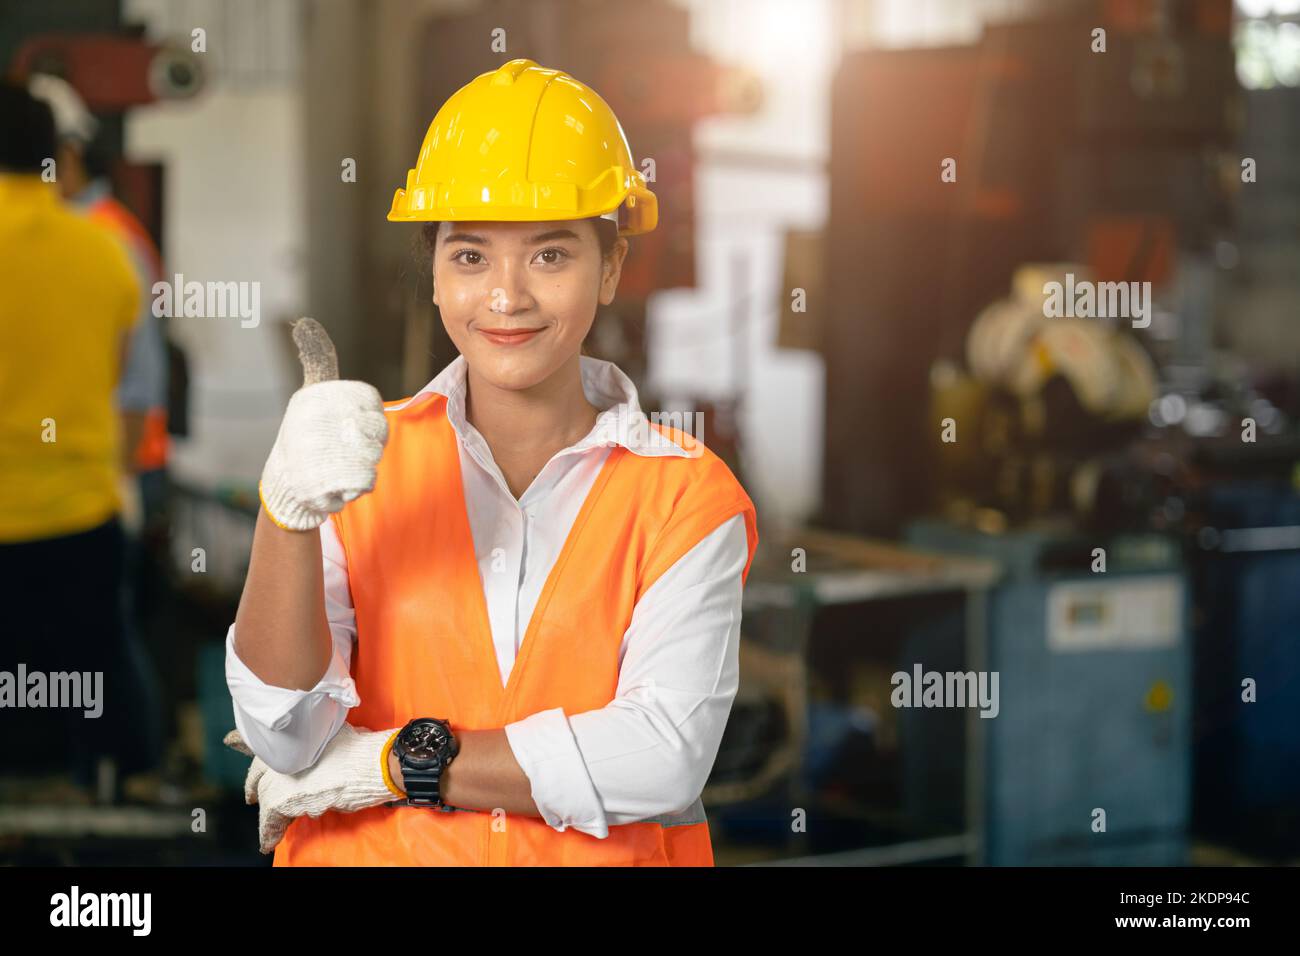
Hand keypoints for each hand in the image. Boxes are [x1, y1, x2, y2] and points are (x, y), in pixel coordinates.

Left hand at [223, 724, 401, 854]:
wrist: (368, 765)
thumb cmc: (359, 747)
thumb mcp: (336, 729)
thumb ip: (320, 733)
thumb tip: (322, 732)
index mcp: (292, 734)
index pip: (260, 736)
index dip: (242, 740)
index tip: (230, 741)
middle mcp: (281, 753)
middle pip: (258, 771)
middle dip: (254, 783)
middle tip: (250, 795)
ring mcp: (280, 775)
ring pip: (265, 795)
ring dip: (266, 809)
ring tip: (266, 823)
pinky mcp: (283, 799)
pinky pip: (270, 819)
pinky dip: (269, 832)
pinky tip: (266, 842)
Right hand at [258, 317, 388, 530]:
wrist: (285, 484)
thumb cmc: (304, 436)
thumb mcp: (309, 394)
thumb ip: (317, 361)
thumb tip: (305, 324)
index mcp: (315, 399)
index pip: (370, 403)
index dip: (371, 418)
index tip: (360, 426)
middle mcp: (316, 423)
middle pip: (375, 431)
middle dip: (370, 443)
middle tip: (351, 449)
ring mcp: (319, 453)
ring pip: (372, 456)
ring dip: (364, 464)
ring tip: (343, 464)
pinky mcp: (325, 482)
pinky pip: (366, 479)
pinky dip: (360, 483)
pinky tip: (343, 481)